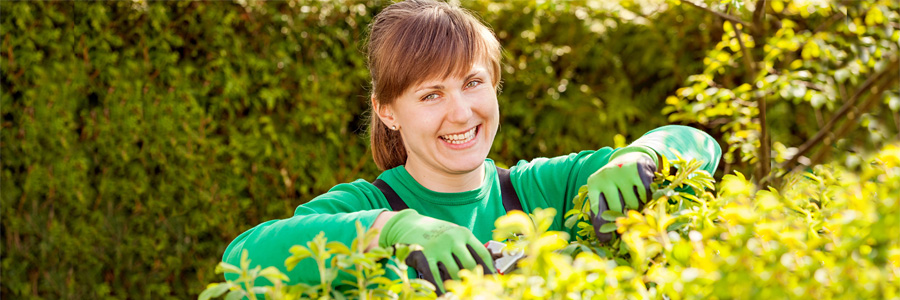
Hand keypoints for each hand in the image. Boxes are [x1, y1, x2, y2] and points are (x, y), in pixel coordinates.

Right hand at [379, 209, 493, 294]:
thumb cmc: (435, 232)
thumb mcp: (453, 233)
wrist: (407, 224)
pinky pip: (435, 275)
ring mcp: (438, 247)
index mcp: (464, 233)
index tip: (492, 282)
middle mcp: (453, 239)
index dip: (489, 271)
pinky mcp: (424, 255)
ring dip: (457, 285)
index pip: (482, 254)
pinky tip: (443, 294)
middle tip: (476, 290)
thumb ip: (467, 246)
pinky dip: (440, 287)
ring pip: (453, 272)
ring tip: (461, 293)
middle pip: (470, 264)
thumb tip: (484, 267)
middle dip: (474, 280)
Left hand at [587, 146, 656, 241]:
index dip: (604, 226)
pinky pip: (645, 194)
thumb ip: (603, 212)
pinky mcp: (637, 169)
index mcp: (593, 183)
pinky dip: (647, 197)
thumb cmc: (616, 183)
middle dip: (624, 216)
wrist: (630, 158)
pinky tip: (643, 193)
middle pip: (617, 208)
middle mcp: (605, 175)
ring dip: (638, 207)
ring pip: (633, 202)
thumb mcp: (604, 193)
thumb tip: (605, 242)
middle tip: (628, 219)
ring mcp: (621, 171)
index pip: (597, 209)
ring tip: (636, 202)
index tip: (609, 238)